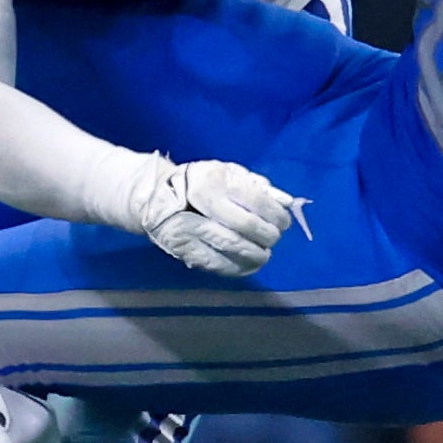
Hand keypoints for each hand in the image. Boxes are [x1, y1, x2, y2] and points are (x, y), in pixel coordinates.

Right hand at [137, 157, 300, 276]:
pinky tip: (249, 266)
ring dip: (255, 254)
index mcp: (214, 179)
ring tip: (264, 254)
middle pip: (245, 224)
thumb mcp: (228, 174)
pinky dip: (238, 268)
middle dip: (267, 235)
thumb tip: (287, 202)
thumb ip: (258, 186)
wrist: (155, 197)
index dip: (275, 214)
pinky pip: (216, 263)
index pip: (254, 199)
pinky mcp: (183, 248)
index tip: (284, 222)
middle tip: (274, 238)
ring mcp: (189, 227)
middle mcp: (200, 201)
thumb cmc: (201, 183)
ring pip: (232, 246)